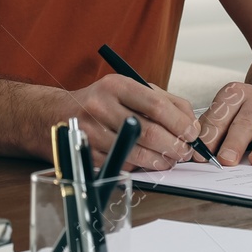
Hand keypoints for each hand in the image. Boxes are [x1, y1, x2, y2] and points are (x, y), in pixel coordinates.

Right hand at [66, 74, 200, 172]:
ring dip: (161, 160)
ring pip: (137, 153)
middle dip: (174, 145)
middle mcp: (101, 106)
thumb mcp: (130, 89)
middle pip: (148, 132)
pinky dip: (140, 167)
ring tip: (170, 159)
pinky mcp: (88, 153)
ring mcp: (92, 132)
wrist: (59, 113)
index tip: (192, 132)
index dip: (179, 122)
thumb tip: (191, 122)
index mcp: (116, 85)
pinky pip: (122, 164)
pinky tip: (147, 161)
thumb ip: (164, 101)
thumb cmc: (103, 101)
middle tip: (184, 151)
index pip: (156, 105)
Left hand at [199, 82, 251, 165]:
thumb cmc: (251, 110)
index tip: (201, 155)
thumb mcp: (230, 109)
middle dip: (234, 143)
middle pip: (245, 123)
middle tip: (225, 160)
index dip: (210, 136)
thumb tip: (193, 151)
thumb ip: (212, 126)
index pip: (220, 116)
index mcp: (236, 94)